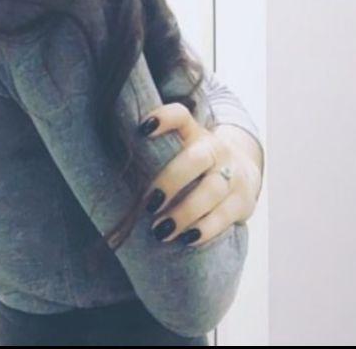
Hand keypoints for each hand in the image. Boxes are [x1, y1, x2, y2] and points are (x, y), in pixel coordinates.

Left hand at [139, 103, 261, 246]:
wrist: (244, 172)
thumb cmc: (196, 163)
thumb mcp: (182, 149)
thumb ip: (156, 153)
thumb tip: (112, 168)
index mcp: (195, 133)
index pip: (181, 116)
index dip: (164, 118)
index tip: (143, 128)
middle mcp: (216, 149)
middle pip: (196, 158)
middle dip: (171, 181)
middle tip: (149, 204)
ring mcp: (233, 174)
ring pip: (212, 190)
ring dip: (185, 212)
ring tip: (160, 231)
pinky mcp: (243, 200)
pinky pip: (225, 215)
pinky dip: (205, 229)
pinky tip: (186, 238)